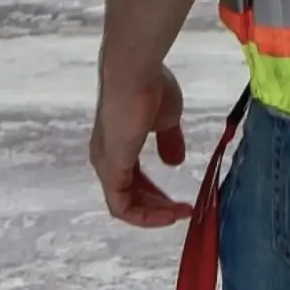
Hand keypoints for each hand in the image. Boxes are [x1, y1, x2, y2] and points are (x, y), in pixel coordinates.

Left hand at [91, 63, 193, 227]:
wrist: (135, 73)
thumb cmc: (151, 87)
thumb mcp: (166, 118)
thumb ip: (169, 140)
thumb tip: (175, 162)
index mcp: (118, 144)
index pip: (133, 179)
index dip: (156, 193)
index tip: (181, 200)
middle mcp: (106, 158)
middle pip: (130, 195)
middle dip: (158, 207)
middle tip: (184, 210)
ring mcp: (106, 165)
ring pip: (126, 204)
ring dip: (154, 214)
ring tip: (181, 214)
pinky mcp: (110, 170)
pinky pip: (123, 206)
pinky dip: (145, 216)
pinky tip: (169, 215)